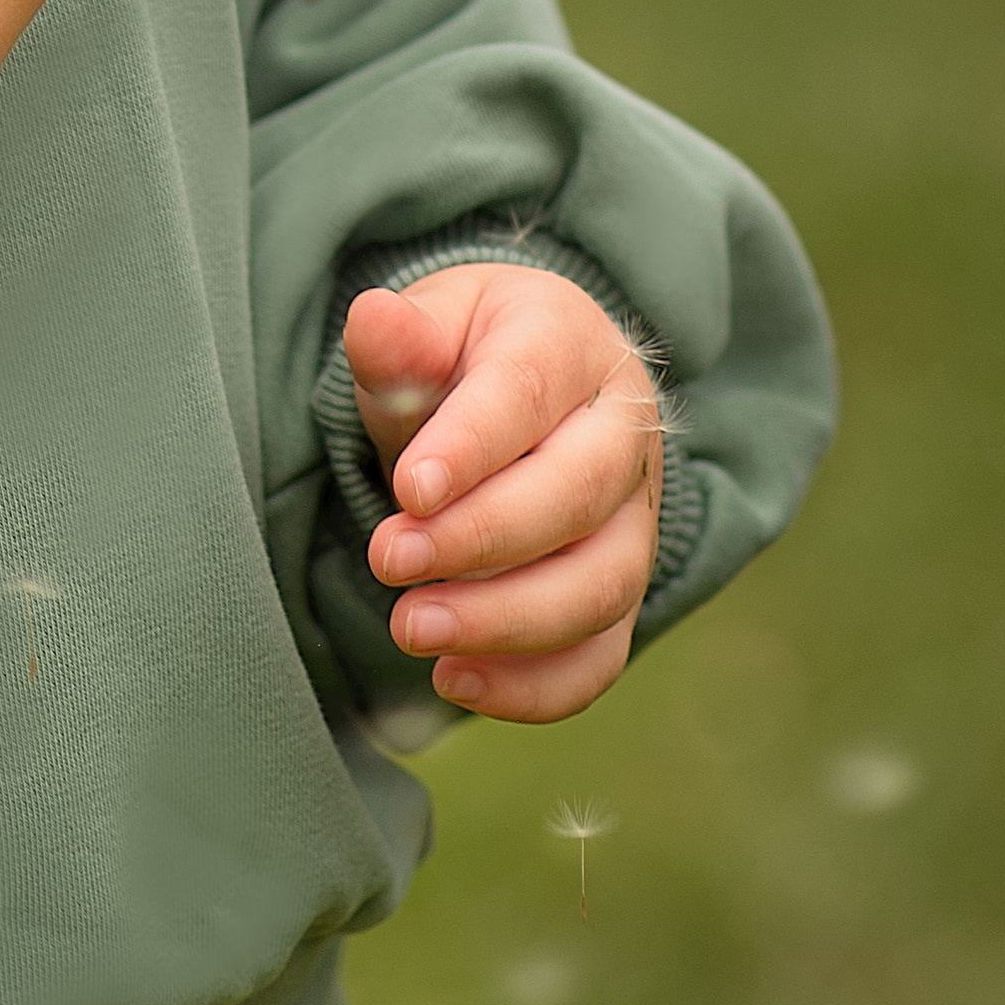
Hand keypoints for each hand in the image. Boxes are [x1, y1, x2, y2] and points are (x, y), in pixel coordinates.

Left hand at [347, 263, 665, 723]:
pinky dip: (534, 686)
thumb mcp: (427, 327)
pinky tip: (453, 680)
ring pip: (599, 585)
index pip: (527, 392)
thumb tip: (372, 318)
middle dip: (479, 539)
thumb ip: (400, 339)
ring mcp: (631, 520)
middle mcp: (622, 432)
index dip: (470, 445)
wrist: (516, 392)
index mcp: (568, 343)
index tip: (406, 491)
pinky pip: (600, 655)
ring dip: (504, 620)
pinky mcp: (621, 591)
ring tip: (410, 628)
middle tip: (388, 561)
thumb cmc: (462, 356)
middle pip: (575, 494)